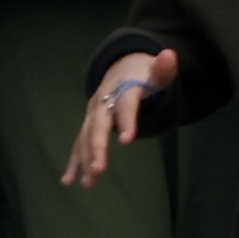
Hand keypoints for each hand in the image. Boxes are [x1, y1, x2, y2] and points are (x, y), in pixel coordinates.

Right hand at [60, 48, 175, 187]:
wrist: (122, 68)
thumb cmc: (143, 74)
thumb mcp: (156, 71)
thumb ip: (164, 68)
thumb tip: (169, 54)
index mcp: (122, 89)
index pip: (125, 105)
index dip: (127, 120)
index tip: (128, 140)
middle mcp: (103, 102)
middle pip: (99, 126)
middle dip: (98, 147)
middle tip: (100, 169)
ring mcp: (93, 115)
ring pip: (86, 137)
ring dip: (85, 160)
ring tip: (88, 182)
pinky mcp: (89, 125)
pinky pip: (80, 144)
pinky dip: (75, 162)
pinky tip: (69, 180)